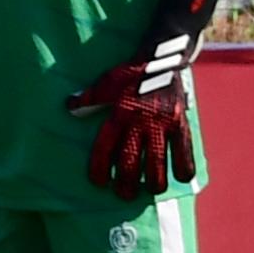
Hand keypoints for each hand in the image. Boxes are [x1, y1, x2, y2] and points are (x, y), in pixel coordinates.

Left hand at [65, 0, 218, 202]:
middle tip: (124, 194)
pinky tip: (179, 178)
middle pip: (131, 162)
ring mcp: (163, 123)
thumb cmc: (131, 73)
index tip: (98, 182)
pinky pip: (185, 151)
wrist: (162, 58)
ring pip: (158, 163)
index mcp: (120, 112)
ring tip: (150, 189)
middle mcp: (140, 120)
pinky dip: (183, 168)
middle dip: (127, 184)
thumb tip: (68, 107)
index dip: (100, 168)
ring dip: (154, 181)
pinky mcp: (181, 123)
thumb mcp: (106, 82)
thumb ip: (88, 98)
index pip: (106, 146)